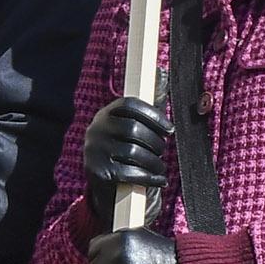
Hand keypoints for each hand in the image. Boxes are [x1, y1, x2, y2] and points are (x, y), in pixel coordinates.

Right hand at [83, 95, 168, 228]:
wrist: (101, 183)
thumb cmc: (122, 151)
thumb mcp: (126, 131)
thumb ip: (142, 114)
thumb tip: (163, 80)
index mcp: (105, 114)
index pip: (130, 105)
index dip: (153, 115)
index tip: (169, 129)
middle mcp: (96, 129)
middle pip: (134, 129)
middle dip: (155, 142)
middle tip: (162, 151)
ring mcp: (95, 151)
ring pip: (134, 152)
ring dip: (154, 162)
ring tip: (160, 167)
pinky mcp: (98, 172)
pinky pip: (130, 173)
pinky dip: (149, 177)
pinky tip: (158, 179)